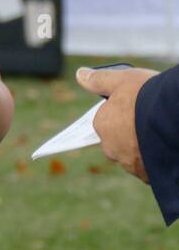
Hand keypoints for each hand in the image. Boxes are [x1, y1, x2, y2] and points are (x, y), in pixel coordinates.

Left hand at [75, 65, 158, 181]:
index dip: (123, 112)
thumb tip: (80, 74)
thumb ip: (99, 79)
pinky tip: (163, 148)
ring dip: (143, 148)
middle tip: (150, 120)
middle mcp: (111, 148)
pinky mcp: (147, 176)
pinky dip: (154, 160)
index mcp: (102, 125)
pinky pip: (148, 168)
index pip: (107, 120)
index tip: (137, 106)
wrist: (175, 118)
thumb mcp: (123, 79)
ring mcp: (129, 164)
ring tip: (159, 134)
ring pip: (134, 155)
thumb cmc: (148, 95)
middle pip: (118, 140)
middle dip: (130, 133)